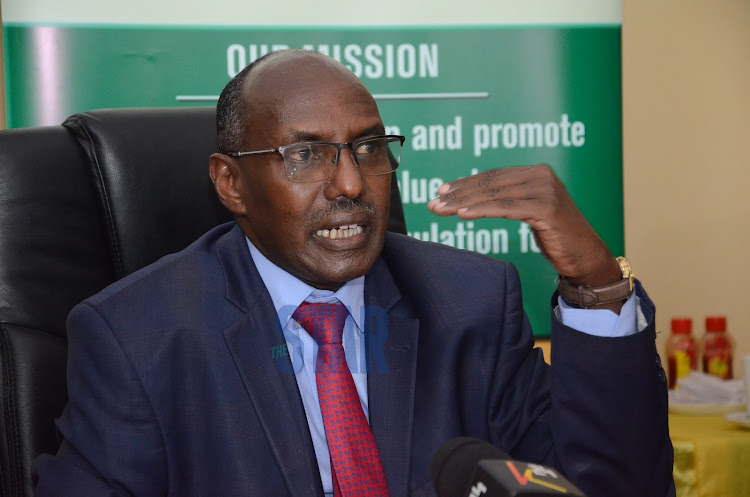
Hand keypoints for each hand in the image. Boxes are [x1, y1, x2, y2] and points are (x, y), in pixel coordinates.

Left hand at [427, 165, 622, 309]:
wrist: (586, 257)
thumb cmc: (557, 237)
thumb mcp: (529, 212)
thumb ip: (509, 199)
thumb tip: (474, 197)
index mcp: (536, 173)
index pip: (492, 176)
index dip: (465, 183)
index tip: (441, 191)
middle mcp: (541, 176)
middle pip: (490, 183)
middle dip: (458, 193)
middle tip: (433, 203)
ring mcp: (545, 190)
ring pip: (494, 195)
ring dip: (463, 203)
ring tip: (440, 210)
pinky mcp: (546, 208)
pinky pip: (505, 209)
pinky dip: (481, 210)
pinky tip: (462, 215)